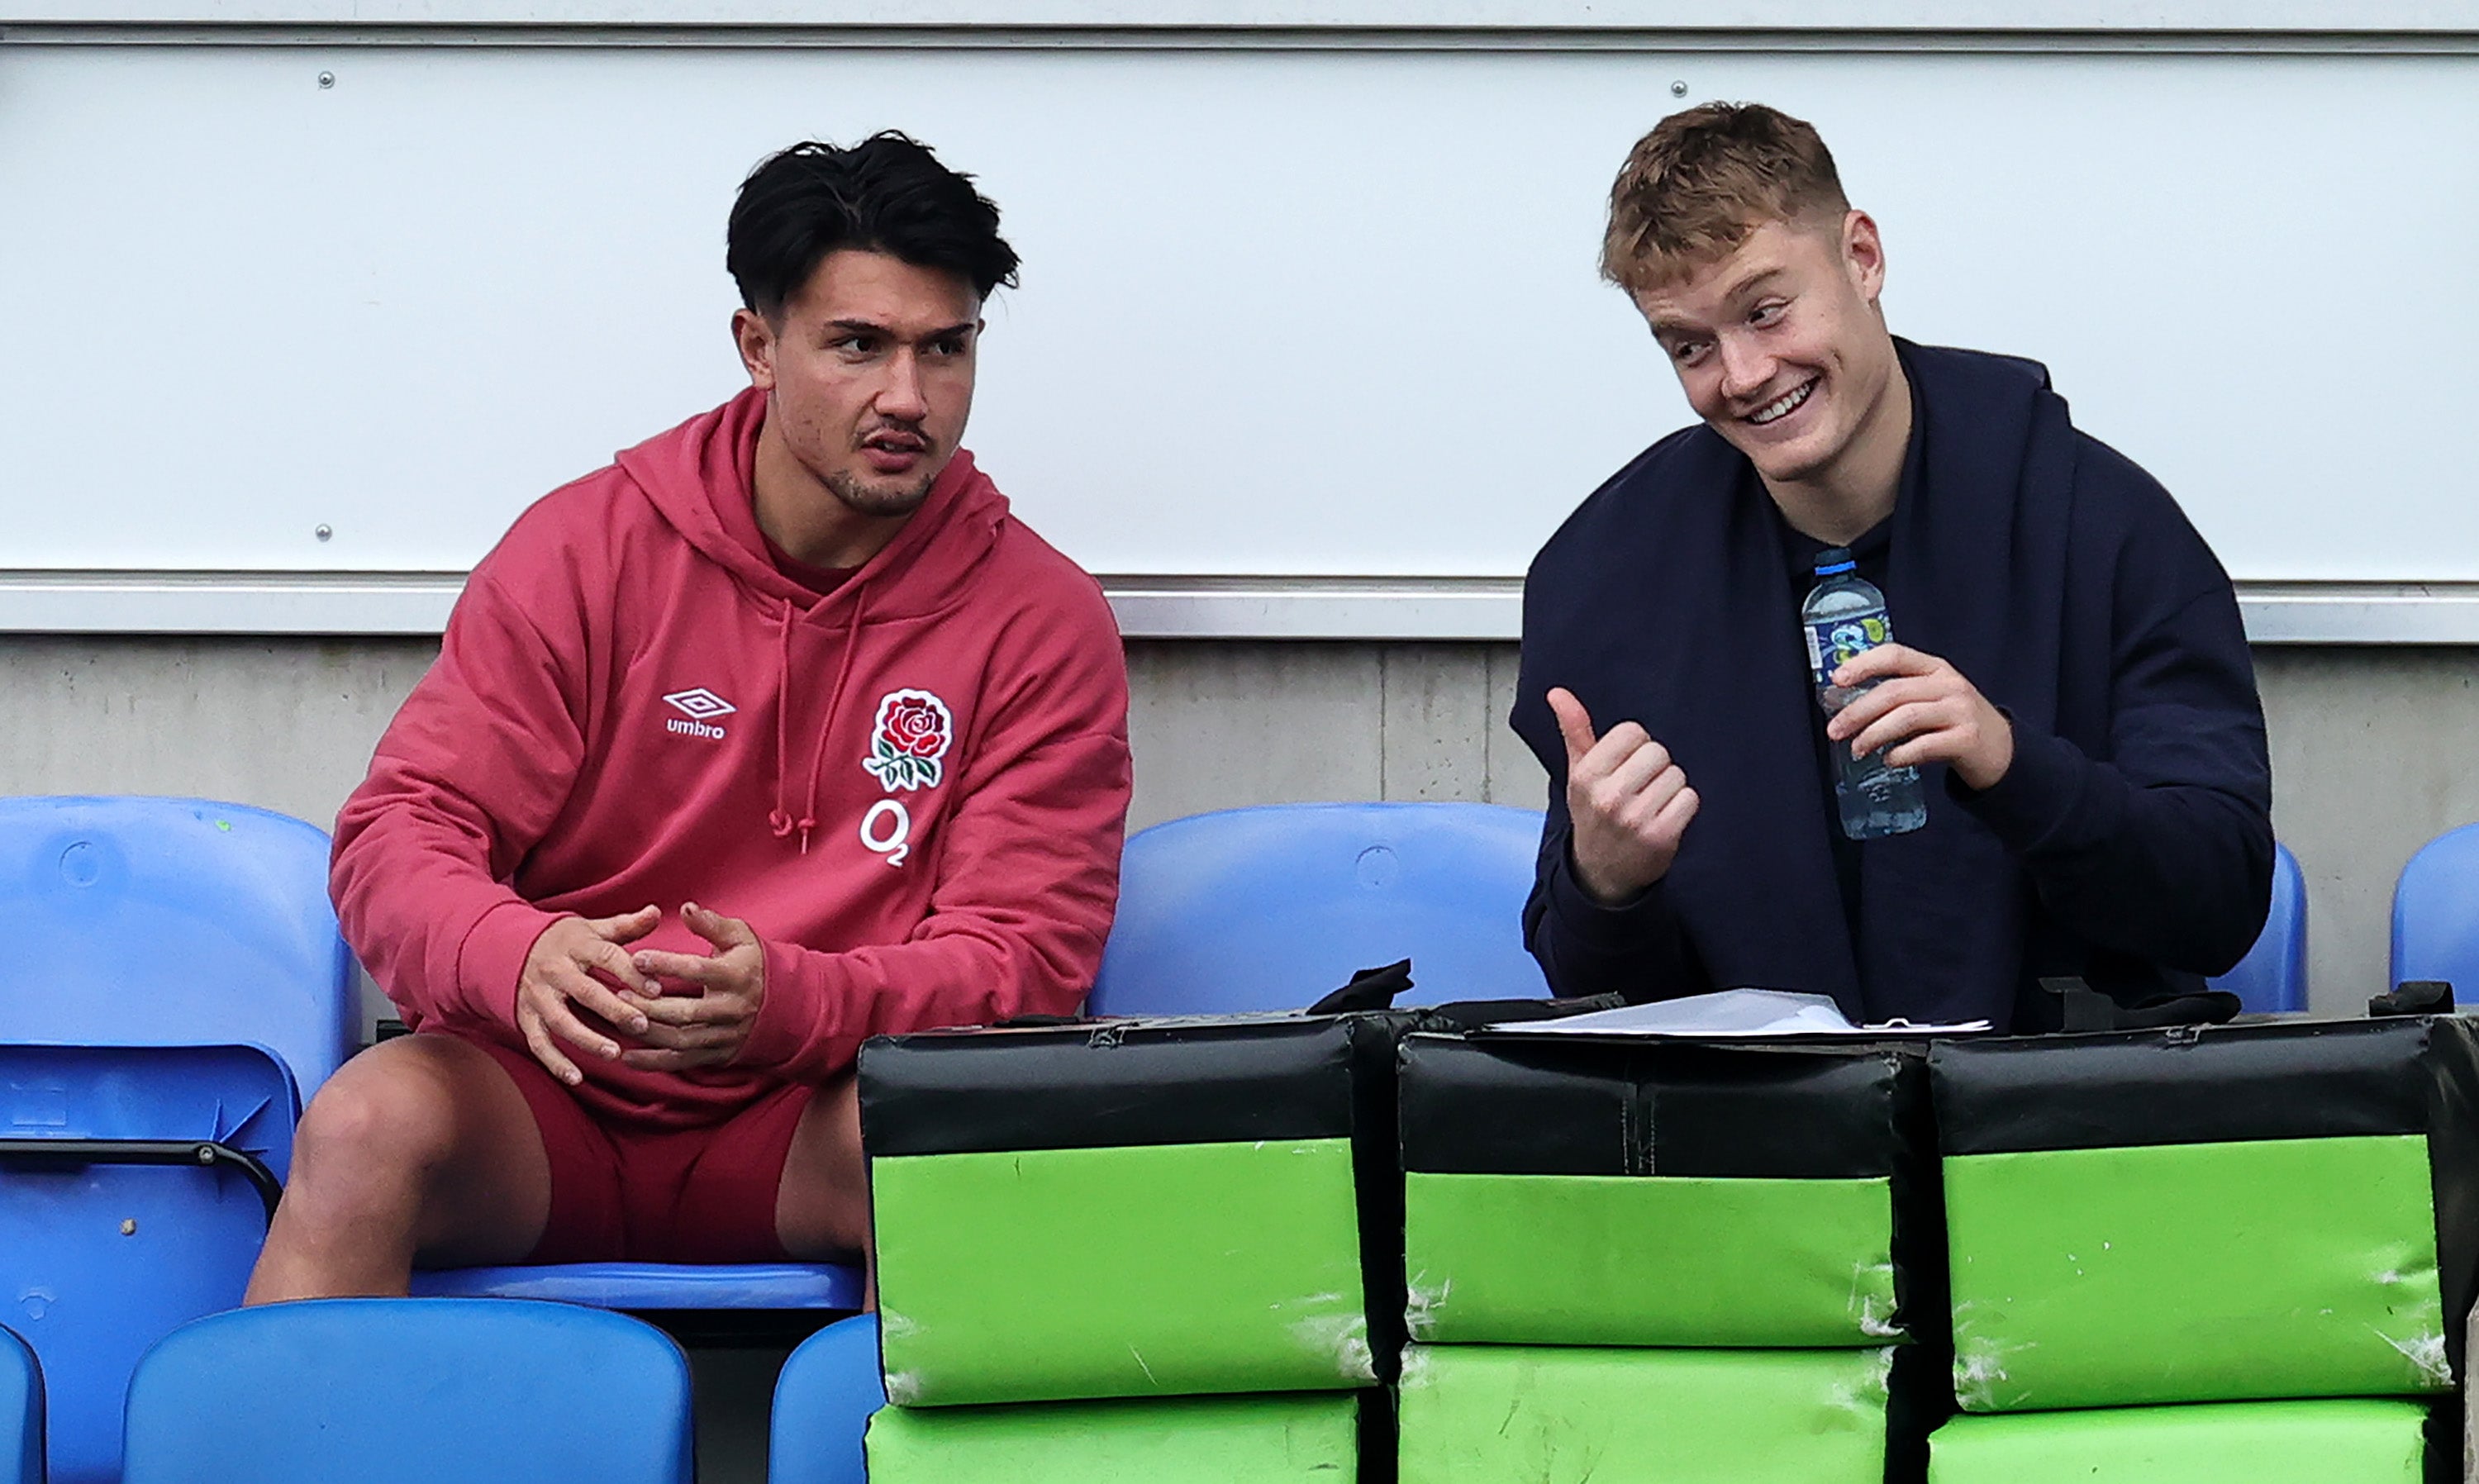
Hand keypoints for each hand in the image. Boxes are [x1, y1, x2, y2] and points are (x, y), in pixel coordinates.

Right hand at [517, 906, 660, 1086]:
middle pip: (586, 991)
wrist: (503, 945)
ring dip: (587, 1039)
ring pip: (561, 1021)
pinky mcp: (526, 1017)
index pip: (607, 956)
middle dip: (614, 1010)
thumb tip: (657, 912)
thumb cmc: (563, 940)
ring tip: (614, 1053)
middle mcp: (555, 971)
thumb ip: (625, 926)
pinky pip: (539, 1043)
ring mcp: (538, 996)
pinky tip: (576, 1078)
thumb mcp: (591, 929)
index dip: (632, 973)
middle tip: (642, 1025)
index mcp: (576, 945)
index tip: (657, 990)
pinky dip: (555, 1063)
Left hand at [618, 902, 767, 1071]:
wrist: (788, 1005)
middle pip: (685, 1011)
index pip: (698, 970)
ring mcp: (725, 1035)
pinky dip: (654, 1063)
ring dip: (647, 1032)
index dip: (666, 964)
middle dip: (649, 1004)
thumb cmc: (754, 964)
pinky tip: (627, 1058)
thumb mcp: (741, 938)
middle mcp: (732, 1009)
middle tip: (619, 992)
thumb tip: (686, 908)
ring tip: (619, 1020)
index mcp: (737, 976)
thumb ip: (712, 924)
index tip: (637, 957)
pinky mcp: (718, 1054)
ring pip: (681, 1039)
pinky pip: (683, 1061)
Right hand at [1548, 686, 1699, 905]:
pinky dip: (1682, 806)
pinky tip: (1664, 817)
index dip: (1635, 746)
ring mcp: (1635, 819)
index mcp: (1586, 776)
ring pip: (1676, 775)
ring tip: (1650, 803)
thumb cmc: (1593, 817)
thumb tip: (1558, 693)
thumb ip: (1574, 730)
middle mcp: (1608, 797)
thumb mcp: (1578, 773)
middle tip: (1640, 787)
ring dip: (1669, 787)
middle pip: (1658, 752)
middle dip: (1655, 767)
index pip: (1632, 732)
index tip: (1626, 765)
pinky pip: (1689, 799)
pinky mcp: (1661, 837)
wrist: (1601, 873)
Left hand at [1827, 643, 2013, 790]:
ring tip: (1858, 749)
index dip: (1863, 665)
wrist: (2002, 750)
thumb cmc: (1955, 721)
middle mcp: (1949, 684)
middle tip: (1835, 730)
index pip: (1895, 655)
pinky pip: (1924, 745)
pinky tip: (1889, 760)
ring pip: (1906, 717)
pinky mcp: (1967, 739)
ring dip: (1874, 735)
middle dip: (1857, 711)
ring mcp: (1960, 710)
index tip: (1837, 680)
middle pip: (1894, 691)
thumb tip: (1845, 706)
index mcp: (1935, 668)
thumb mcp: (1932, 697)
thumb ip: (1898, 695)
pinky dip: (1900, 753)